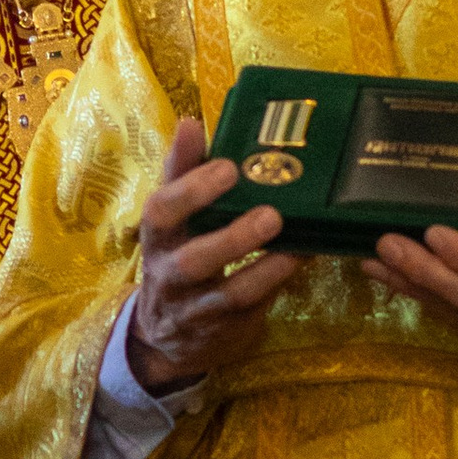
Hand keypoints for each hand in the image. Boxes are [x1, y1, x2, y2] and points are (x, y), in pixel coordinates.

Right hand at [124, 117, 301, 392]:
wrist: (166, 336)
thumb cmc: (178, 254)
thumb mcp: (174, 218)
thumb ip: (182, 173)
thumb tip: (190, 122)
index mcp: (158, 236)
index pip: (162, 211)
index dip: (191, 189)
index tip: (227, 166)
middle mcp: (170, 274)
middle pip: (192, 259)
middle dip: (231, 237)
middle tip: (270, 212)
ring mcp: (197, 307)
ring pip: (227, 292)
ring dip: (264, 270)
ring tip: (292, 244)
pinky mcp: (224, 328)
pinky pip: (251, 310)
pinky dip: (275, 283)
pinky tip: (299, 259)